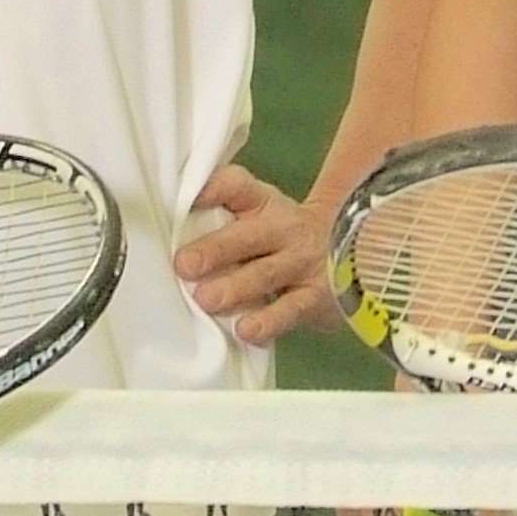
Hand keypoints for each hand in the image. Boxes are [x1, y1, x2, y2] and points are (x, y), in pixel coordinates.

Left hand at [173, 163, 330, 343]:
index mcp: (262, 202)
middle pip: (249, 236)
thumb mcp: (259, 219)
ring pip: (266, 275)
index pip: (237, 186)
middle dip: (216, 250)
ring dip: (236, 287)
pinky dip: (268, 320)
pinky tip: (247, 329)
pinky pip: (291, 310)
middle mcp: (283, 228)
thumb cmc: (281, 240)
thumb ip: (221, 221)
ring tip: (207, 300)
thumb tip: (167, 232)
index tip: (190, 198)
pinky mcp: (314, 297)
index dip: (214, 188)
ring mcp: (301, 262)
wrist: (350, 256)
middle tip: (185, 265)